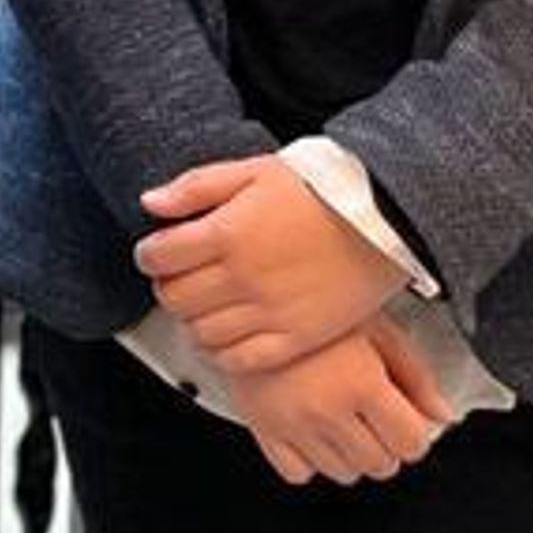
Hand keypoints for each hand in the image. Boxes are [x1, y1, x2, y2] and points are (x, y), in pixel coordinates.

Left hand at [135, 156, 407, 373]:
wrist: (382, 218)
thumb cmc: (317, 189)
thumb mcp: (251, 172)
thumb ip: (196, 188)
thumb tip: (150, 203)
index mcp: (226, 233)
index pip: (158, 257)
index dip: (149, 255)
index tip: (156, 252)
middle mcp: (242, 277)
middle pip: (174, 298)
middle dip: (169, 286)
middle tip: (181, 277)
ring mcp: (269, 312)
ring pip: (200, 332)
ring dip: (194, 319)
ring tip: (207, 303)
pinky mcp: (295, 338)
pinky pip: (239, 360)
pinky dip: (222, 351)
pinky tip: (227, 331)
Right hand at [229, 318, 451, 487]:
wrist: (251, 294)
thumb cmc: (317, 303)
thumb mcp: (376, 327)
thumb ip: (415, 374)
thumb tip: (442, 415)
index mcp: (361, 383)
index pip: (411, 444)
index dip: (413, 433)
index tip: (404, 421)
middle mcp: (327, 409)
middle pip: (380, 464)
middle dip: (385, 445)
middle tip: (373, 417)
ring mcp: (293, 423)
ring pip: (343, 473)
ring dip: (350, 454)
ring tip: (343, 419)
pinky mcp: (262, 428)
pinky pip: (297, 472)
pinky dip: (309, 460)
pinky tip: (313, 430)